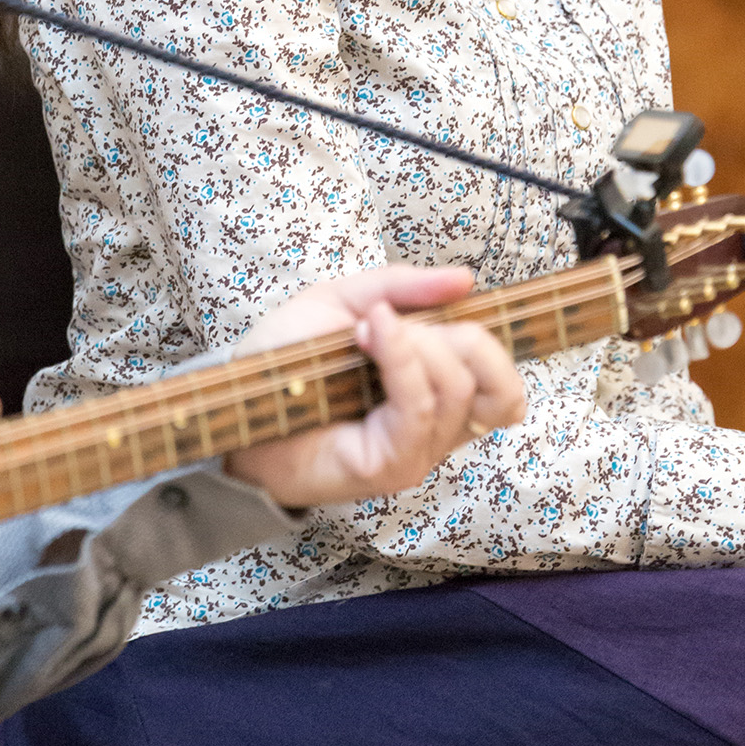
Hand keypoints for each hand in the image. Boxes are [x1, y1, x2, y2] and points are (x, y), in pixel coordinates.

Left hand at [224, 264, 524, 506]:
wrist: (240, 402)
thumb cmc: (291, 359)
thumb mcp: (349, 300)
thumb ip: (407, 287)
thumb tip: (467, 280)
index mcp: (439, 390)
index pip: (504, 383)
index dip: (489, 339)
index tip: (441, 306)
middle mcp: (439, 426)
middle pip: (501, 386)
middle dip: (464, 336)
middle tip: (403, 321)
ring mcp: (419, 450)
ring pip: (457, 388)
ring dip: (416, 343)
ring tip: (368, 328)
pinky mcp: (392, 465)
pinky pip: (419, 407)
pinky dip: (400, 359)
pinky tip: (368, 335)